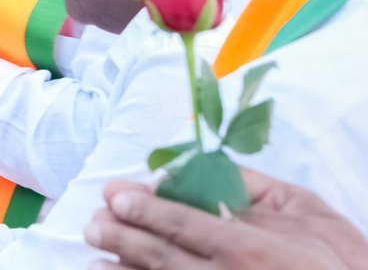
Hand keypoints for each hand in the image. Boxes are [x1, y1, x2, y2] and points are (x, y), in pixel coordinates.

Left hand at [85, 169, 367, 269]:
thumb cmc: (338, 260)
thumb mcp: (304, 212)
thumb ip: (252, 189)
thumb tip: (201, 170)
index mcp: (248, 247)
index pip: (182, 223)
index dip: (143, 209)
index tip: (114, 196)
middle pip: (160, 257)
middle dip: (121, 238)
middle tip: (91, 223)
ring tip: (91, 259)